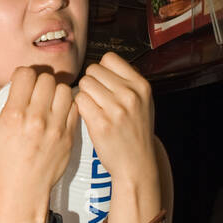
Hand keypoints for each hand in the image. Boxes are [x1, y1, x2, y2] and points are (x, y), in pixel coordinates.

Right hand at [0, 67, 78, 222]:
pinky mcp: (68, 136)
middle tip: (35, 92)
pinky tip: (57, 112)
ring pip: (63, 90)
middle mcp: (36, 119)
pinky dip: (67, 105)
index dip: (22, 75)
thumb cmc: (0, 164)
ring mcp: (55, 128)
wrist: (22, 191)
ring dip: (55, 91)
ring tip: (48, 100)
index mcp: (13, 116)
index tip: (20, 84)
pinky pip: (74, 107)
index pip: (25, 75)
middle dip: (39, 81)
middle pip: (46, 79)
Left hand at [75, 53, 156, 187]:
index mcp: (141, 85)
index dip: (102, 70)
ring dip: (84, 94)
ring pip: (84, 84)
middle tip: (97, 98)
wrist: (136, 164)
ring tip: (94, 108)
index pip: (109, 58)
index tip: (103, 83)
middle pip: (93, 70)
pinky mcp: (100, 123)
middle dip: (91, 82)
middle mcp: (130, 94)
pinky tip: (89, 117)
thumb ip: (127, 82)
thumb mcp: (143, 102)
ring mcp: (115, 109)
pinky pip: (79, 101)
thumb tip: (102, 64)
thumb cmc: (136, 132)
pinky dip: (80, 107)